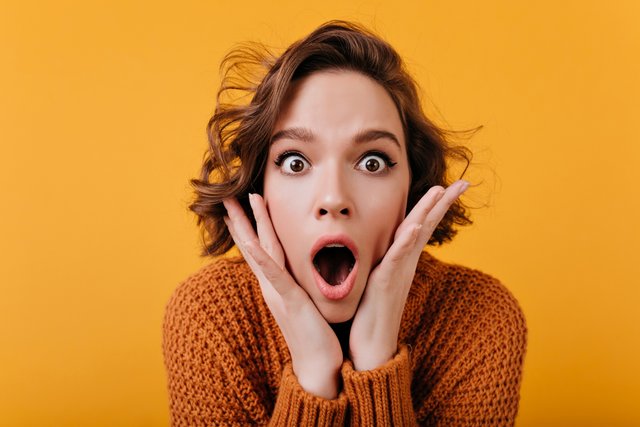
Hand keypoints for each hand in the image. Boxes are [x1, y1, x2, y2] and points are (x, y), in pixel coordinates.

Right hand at [223, 195, 342, 398]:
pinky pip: (273, 274)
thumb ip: (303, 283)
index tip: (239, 204)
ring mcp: (277, 292)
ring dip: (248, 226)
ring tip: (238, 203)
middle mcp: (271, 286)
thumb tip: (308, 268)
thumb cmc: (317, 334)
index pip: (259, 248)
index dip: (248, 225)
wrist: (319, 365)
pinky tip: (251, 240)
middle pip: (252, 244)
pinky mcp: (289, 300)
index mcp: (276, 284)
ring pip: (259, 251)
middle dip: (239, 219)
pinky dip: (260, 257)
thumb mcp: (308, 301)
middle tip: (226, 196)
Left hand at [349, 180, 469, 370]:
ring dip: (428, 212)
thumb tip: (381, 248)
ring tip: (441, 191)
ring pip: (415, 234)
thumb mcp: (378, 279)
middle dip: (443, 202)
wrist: (371, 346)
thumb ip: (383, 262)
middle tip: (463, 182)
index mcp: (403, 258)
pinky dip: (406, 241)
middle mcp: (405, 262)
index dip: (436, 205)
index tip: (449, 185)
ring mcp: (398, 270)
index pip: (422, 225)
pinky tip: (414, 226)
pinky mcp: (385, 281)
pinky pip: (397, 257)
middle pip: (427, 224)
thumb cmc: (372, 313)